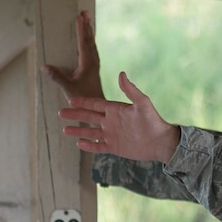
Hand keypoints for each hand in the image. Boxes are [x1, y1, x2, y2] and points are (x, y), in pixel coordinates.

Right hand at [42, 10, 104, 101]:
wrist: (97, 107)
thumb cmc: (83, 98)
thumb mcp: (67, 88)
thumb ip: (56, 77)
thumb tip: (44, 67)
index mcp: (87, 63)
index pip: (83, 43)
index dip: (80, 29)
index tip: (79, 17)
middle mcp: (93, 61)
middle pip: (89, 39)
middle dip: (86, 25)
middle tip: (84, 12)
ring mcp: (95, 64)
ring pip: (92, 43)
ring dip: (89, 31)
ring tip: (86, 20)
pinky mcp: (94, 68)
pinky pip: (92, 49)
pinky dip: (89, 40)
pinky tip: (88, 40)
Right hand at [57, 71, 180, 162]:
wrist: (161, 142)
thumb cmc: (153, 121)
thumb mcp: (142, 103)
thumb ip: (130, 90)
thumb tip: (121, 74)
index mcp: (115, 109)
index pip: (95, 104)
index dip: (82, 102)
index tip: (70, 100)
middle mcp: (111, 121)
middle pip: (89, 117)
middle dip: (75, 115)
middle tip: (60, 113)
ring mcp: (112, 135)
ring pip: (90, 133)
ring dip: (78, 131)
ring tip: (65, 130)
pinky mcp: (115, 148)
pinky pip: (98, 147)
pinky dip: (89, 146)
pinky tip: (79, 144)